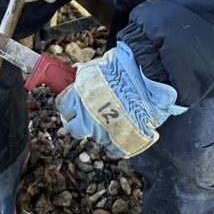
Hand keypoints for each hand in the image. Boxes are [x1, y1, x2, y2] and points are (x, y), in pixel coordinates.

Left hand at [55, 41, 186, 157]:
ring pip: (94, 138)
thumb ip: (86, 74)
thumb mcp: (100, 66)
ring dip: (100, 129)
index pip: (62, 106)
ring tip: (113, 118)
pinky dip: (117, 141)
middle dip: (78, 122)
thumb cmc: (127, 67)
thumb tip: (77, 72)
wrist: (151, 78)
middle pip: (73, 128)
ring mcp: (102, 131)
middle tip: (87, 116)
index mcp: (79, 95)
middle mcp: (86, 115)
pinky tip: (124, 129)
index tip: (72, 104)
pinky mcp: (119, 142)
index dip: (68, 105)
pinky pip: (113, 148)